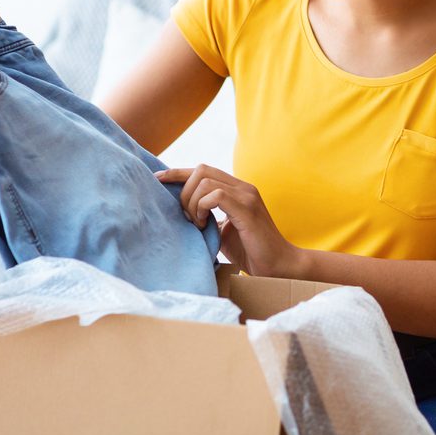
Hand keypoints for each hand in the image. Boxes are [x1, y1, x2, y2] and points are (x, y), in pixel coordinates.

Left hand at [155, 163, 303, 278]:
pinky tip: (204, 225)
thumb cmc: (250, 250)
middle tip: (187, 217)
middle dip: (184, 192)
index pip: (202, 169)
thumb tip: (180, 212)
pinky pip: (215, 196)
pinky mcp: (247, 209)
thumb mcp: (222, 229)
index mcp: (237, 189)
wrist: (278, 265)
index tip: (156, 180)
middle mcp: (243, 186)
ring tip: (197, 224)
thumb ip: (207, 215)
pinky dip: (202, 209)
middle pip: (200, 169)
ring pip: (205, 182)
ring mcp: (246, 195)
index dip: (177, 172)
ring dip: (192, 203)